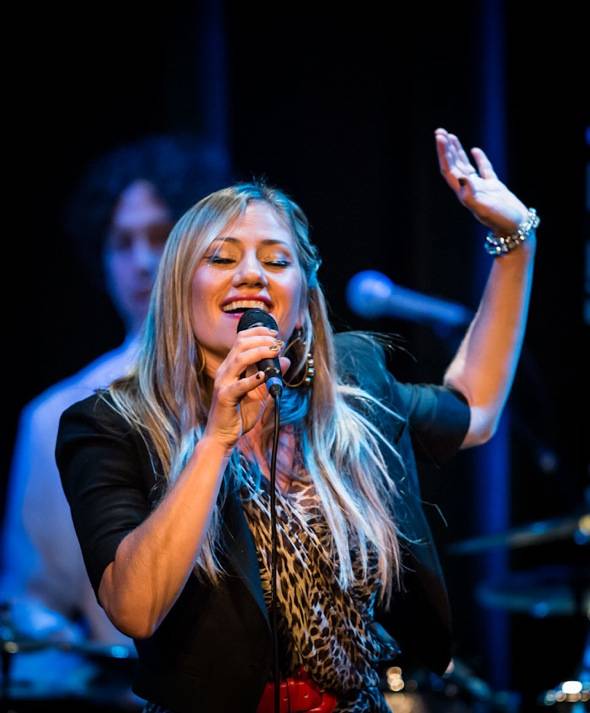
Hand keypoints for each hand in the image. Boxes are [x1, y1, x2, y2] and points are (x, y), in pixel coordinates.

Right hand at [203, 326, 290, 450]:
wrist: (222, 436)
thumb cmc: (239, 415)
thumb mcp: (260, 393)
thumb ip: (272, 377)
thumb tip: (286, 361)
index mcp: (231, 367)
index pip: (241, 340)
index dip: (258, 332)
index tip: (275, 332)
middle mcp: (225, 371)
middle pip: (240, 344)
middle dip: (261, 338)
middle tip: (278, 341)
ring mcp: (223, 383)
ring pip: (239, 358)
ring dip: (259, 351)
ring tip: (275, 351)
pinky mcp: (225, 397)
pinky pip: (239, 385)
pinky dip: (252, 379)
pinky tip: (265, 375)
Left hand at [435, 127, 529, 235]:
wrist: (516, 228)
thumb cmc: (501, 220)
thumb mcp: (484, 208)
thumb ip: (471, 194)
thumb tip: (461, 178)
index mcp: (464, 193)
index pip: (449, 169)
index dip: (443, 153)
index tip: (440, 136)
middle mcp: (469, 190)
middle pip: (453, 166)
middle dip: (446, 149)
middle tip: (440, 131)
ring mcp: (481, 188)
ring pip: (465, 166)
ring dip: (457, 151)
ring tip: (451, 136)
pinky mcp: (494, 187)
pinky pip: (484, 170)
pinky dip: (479, 159)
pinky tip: (474, 150)